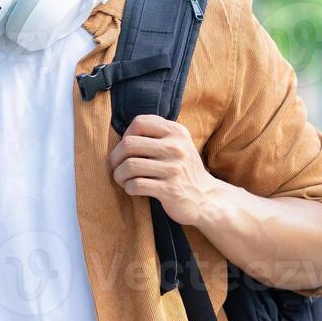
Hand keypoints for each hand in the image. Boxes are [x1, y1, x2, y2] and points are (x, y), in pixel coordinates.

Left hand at [108, 113, 222, 227]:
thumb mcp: (179, 144)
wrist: (205, 198)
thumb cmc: (183, 169)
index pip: (140, 122)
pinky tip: (132, 189)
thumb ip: (157, 134)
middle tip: (116, 166)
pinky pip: (136, 185)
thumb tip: (123, 135)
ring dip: (119, 175)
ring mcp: (174, 169)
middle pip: (129, 144)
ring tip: (122, 179)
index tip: (127, 149)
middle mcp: (177, 147)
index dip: (126, 134)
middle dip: (115, 157)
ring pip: (130, 166)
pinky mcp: (170, 190)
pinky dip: (128, 188)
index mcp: (177, 132)